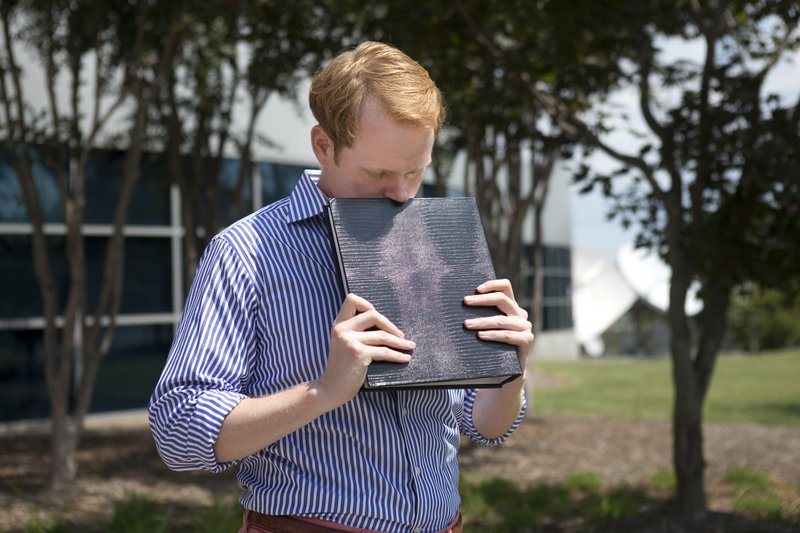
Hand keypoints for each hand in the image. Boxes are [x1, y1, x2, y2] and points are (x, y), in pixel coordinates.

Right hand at [315, 293, 413, 408]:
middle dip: (390, 325)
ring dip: (400, 342)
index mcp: (339, 325)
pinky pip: (384, 351)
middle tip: (400, 335)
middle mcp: (343, 329)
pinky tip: (404, 358)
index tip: (378, 318)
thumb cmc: (340, 369)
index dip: (367, 305)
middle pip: (373, 315)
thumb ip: (353, 332)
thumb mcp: (342, 344)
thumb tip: (382, 325)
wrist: (330, 389)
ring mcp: (350, 341)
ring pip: (382, 335)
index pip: (351, 300)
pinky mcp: (358, 353)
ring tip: (410, 346)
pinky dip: (397, 355)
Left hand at [463, 279, 533, 364]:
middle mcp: (520, 314)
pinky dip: (492, 335)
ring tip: (467, 324)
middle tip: (466, 302)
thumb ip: (482, 314)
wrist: (509, 370)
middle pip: (502, 300)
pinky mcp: (526, 340)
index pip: (506, 287)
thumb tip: (461, 304)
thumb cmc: (493, 345)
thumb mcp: (488, 326)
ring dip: (483, 321)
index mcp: (512, 306)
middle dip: (482, 300)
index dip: (492, 284)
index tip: (476, 289)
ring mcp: (525, 327)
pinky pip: (507, 336)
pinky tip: (480, 336)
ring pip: (502, 320)